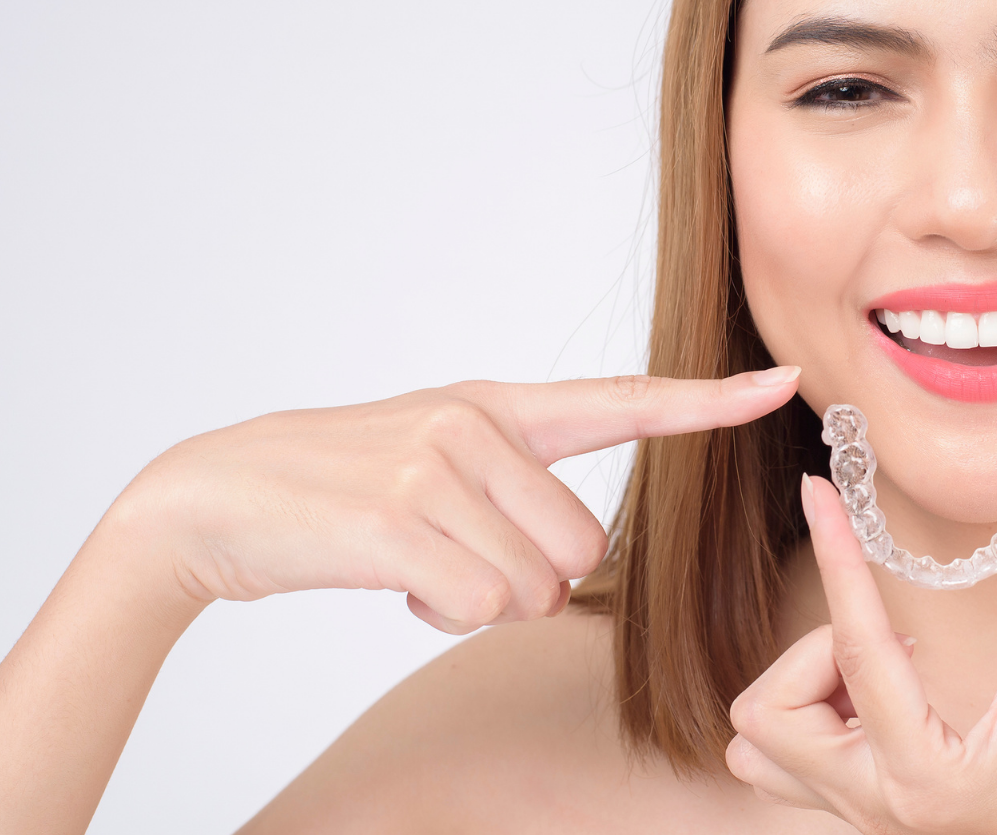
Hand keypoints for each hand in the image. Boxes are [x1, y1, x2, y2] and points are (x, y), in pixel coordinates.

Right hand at [104, 369, 801, 631]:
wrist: (217, 498)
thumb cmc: (339, 489)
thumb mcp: (433, 457)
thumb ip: (512, 483)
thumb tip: (566, 567)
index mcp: (495, 406)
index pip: (622, 399)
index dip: (706, 400)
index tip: (779, 381)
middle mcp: (477, 424)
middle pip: (581, 547)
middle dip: (526, 579)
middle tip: (450, 556)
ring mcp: (437, 466)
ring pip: (535, 585)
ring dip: (478, 600)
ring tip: (414, 561)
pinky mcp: (399, 520)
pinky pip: (481, 605)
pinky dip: (442, 614)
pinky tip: (394, 582)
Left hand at [724, 471, 996, 834]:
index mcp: (925, 773)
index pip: (853, 649)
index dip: (836, 557)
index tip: (816, 491)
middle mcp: (877, 805)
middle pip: (767, 715)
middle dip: (812, 654)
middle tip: (898, 639)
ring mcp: (866, 818)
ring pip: (760, 748)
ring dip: (802, 692)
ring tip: (881, 675)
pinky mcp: (868, 816)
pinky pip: (790, 764)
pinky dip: (814, 717)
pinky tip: (881, 699)